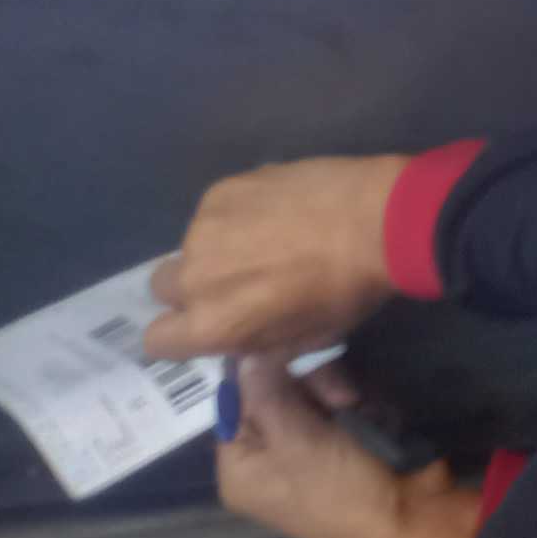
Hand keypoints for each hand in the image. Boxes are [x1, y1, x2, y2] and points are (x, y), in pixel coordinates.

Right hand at [145, 155, 408, 362]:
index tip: (207, 323)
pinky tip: (276, 209)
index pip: (156, 339)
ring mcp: (203, 228)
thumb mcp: (306, 340)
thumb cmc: (348, 291)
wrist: (380, 220)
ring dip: (216, 248)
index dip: (180, 334)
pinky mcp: (221, 190)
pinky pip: (213, 210)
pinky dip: (236, 214)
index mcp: (211, 324)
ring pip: (190, 245)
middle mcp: (195, 278)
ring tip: (267, 238)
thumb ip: (259, 347)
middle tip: (237, 279)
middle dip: (193, 288)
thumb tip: (243, 344)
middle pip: (165, 288)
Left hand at [214, 359, 481, 537]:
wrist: (408, 518)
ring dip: (333, 391)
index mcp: (240, 469)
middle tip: (338, 396)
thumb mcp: (296, 440)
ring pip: (307, 395)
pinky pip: (334, 406)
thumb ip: (265, 394)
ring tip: (356, 403)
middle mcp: (266, 457)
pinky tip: (367, 409)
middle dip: (305, 386)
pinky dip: (351, 402)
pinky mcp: (340, 441)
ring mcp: (305, 448)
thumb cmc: (339, 488)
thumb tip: (243, 356)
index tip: (283, 346)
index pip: (232, 404)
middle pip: (271, 394)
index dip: (257, 374)